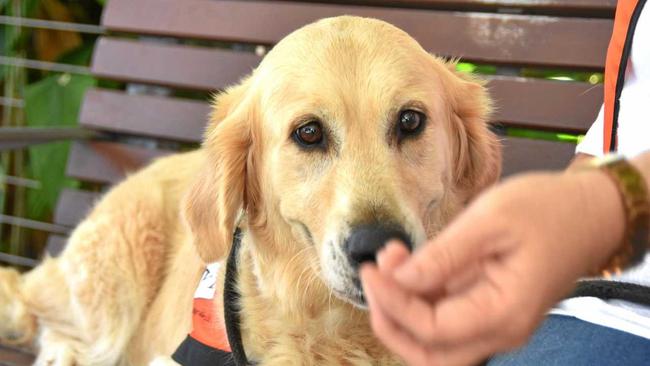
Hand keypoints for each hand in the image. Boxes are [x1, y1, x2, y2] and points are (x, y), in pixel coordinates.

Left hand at [360, 170, 626, 365]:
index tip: (370, 268)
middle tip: (375, 274)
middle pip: (428, 353)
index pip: (432, 329)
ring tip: (391, 258)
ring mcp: (493, 322)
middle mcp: (499, 330)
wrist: (589, 212)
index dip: (393, 303)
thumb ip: (444, 255)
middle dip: (391, 320)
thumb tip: (399, 279)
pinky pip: (443, 317)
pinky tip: (407, 260)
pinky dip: (418, 296)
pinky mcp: (486, 308)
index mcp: (504, 312)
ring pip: (432, 340)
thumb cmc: (547, 210)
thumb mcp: (491, 220)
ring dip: (402, 307)